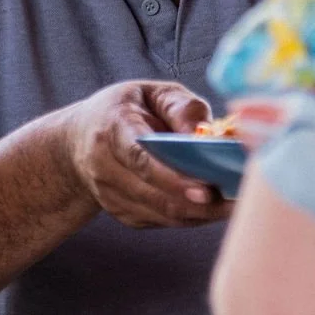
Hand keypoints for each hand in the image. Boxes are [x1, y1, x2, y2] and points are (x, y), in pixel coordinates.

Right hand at [54, 80, 232, 228]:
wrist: (78, 141)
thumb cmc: (126, 110)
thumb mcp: (151, 93)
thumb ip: (181, 106)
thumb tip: (206, 134)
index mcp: (112, 128)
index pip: (140, 157)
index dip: (173, 177)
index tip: (206, 188)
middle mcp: (104, 166)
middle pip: (154, 193)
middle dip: (197, 202)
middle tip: (236, 201)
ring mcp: (110, 195)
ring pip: (161, 213)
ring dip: (200, 213)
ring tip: (234, 204)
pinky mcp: (122, 213)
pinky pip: (163, 221)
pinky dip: (191, 217)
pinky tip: (214, 207)